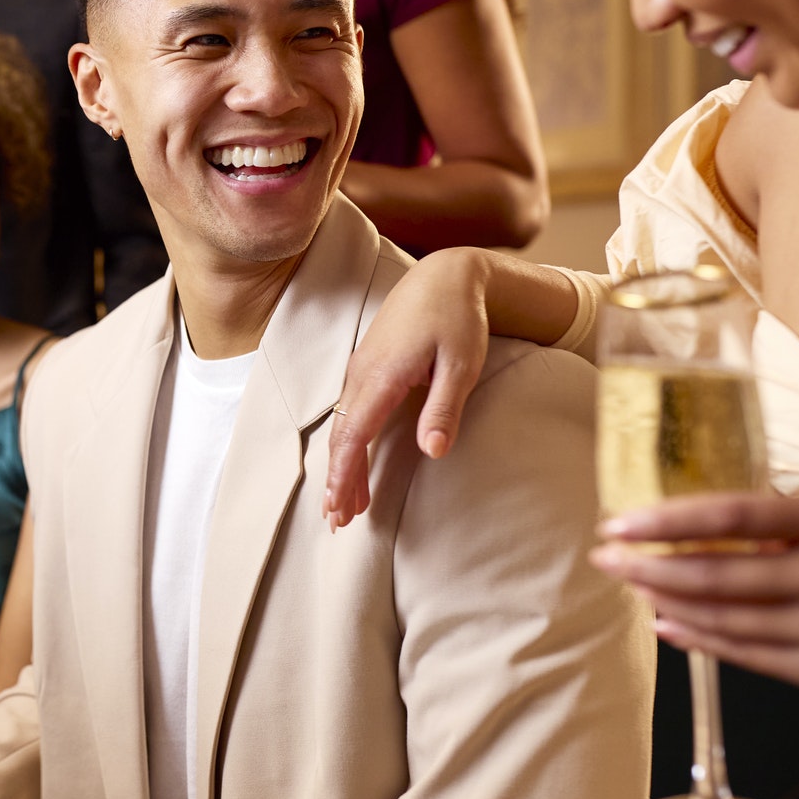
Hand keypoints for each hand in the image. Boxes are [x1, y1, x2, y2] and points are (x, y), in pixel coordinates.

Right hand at [324, 250, 491, 525]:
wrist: (444, 276)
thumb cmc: (457, 318)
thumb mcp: (461, 364)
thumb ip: (444, 408)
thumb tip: (432, 452)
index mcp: (382, 377)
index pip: (353, 435)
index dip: (344, 474)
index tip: (339, 506)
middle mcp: (362, 375)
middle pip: (341, 437)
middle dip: (337, 480)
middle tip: (337, 521)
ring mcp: (361, 370)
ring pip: (342, 427)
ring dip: (341, 466)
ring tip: (343, 503)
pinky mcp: (367, 368)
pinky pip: (348, 413)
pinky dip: (347, 444)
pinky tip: (352, 459)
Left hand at [594, 494, 798, 689]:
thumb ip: (773, 524)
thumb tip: (687, 532)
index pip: (731, 517)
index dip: (666, 521)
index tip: (617, 523)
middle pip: (715, 575)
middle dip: (647, 567)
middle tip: (605, 558)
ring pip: (722, 619)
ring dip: (665, 602)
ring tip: (632, 584)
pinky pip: (744, 654)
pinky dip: (696, 638)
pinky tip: (664, 624)